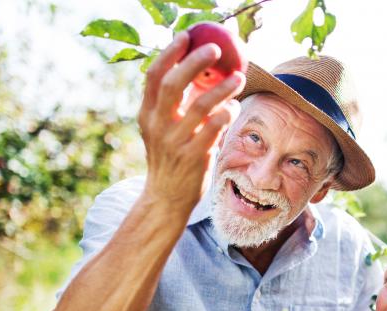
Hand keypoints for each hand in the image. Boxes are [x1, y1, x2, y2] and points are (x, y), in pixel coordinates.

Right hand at [137, 32, 245, 215]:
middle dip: (195, 62)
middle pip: (174, 84)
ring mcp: (174, 141)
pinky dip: (226, 114)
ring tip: (239, 78)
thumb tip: (197, 73)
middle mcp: (158, 125)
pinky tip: (234, 108)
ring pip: (200, 106)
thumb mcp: (161, 130)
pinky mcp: (192, 157)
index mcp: (147, 114)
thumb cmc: (170, 158)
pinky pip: (214, 129)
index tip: (187, 36)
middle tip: (216, 49)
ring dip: (223, 88)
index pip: (154, 75)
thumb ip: (174, 105)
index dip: (170, 53)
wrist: (165, 198)